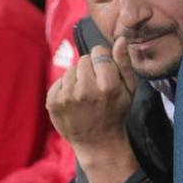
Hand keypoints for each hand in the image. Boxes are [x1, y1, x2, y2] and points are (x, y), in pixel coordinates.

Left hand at [46, 37, 138, 182]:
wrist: (97, 143)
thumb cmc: (116, 113)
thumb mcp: (129, 90)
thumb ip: (124, 63)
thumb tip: (120, 39)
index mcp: (107, 85)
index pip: (98, 52)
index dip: (103, 60)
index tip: (105, 73)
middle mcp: (85, 90)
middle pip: (83, 59)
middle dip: (90, 69)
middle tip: (95, 86)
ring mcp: (66, 96)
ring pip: (70, 69)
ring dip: (77, 78)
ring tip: (84, 95)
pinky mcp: (53, 102)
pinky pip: (59, 81)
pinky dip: (65, 88)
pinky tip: (74, 101)